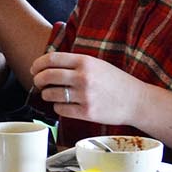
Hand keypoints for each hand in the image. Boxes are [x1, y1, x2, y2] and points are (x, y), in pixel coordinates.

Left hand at [29, 51, 152, 126]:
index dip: (38, 64)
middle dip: (38, 80)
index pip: (51, 59)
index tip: (34, 69)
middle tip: (39, 82)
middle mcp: (83, 77)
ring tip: (51, 94)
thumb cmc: (115, 82)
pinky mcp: (86, 112)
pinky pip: (60, 109)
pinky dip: (57, 107)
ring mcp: (84, 96)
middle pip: (47, 76)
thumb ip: (75, 63)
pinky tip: (63, 104)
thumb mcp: (97, 64)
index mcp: (85, 62)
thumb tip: (48, 65)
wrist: (136, 101)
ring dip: (46, 94)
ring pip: (50, 94)